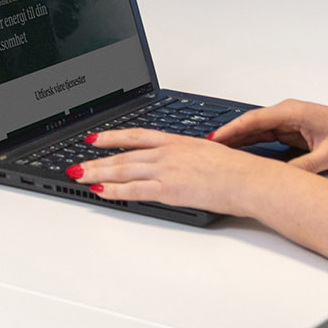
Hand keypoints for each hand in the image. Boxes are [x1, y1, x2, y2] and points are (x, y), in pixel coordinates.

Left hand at [69, 128, 277, 214]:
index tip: (94, 139)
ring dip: (97, 174)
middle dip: (96, 160)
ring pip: (123, 170)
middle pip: (124, 155)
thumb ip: (188, 158)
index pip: (136, 136)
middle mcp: (168, 152)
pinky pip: (135, 190)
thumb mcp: (209, 155)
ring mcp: (167, 170)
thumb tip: (179, 166)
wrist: (250, 179)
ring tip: (79, 176)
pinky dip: (114, 191)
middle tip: (76, 164)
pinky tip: (100, 191)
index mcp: (178, 141)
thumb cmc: (239, 170)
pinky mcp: (170, 189)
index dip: (112, 137)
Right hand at [208, 99, 327, 173]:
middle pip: (251, 124)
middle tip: (209, 148)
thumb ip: (302, 168)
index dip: (232, 130)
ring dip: (240, 141)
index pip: (254, 120)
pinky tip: (242, 154)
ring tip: (220, 153)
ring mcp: (290, 121)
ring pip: (257, 131)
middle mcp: (288, 113)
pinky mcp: (293, 131)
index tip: (215, 139)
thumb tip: (281, 179)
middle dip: (230, 136)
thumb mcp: (327, 156)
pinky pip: (267, 137)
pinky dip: (253, 144)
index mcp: (293, 112)